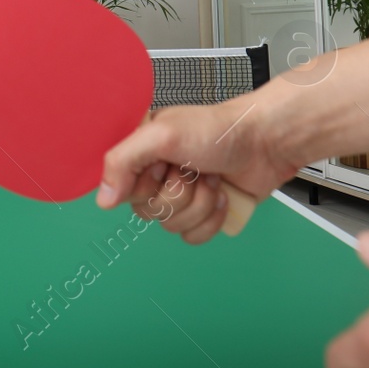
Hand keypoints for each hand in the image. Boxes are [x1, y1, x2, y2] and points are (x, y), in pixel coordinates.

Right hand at [97, 95, 299, 244]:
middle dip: (177, 194)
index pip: (122, 189)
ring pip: (171, 226)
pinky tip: (221, 195)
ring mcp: (180, 196)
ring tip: (210, 177)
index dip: (146, 183)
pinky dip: (211, 219)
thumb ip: (122, 161)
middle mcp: (156, 175)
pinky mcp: (203, 213)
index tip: (163, 166)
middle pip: (147, 212)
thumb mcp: (161, 135)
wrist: (266, 144)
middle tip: (191, 169)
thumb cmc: (218, 130)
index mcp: (140, 152)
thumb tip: (102, 200)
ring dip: (199, 203)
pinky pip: (193, 237)